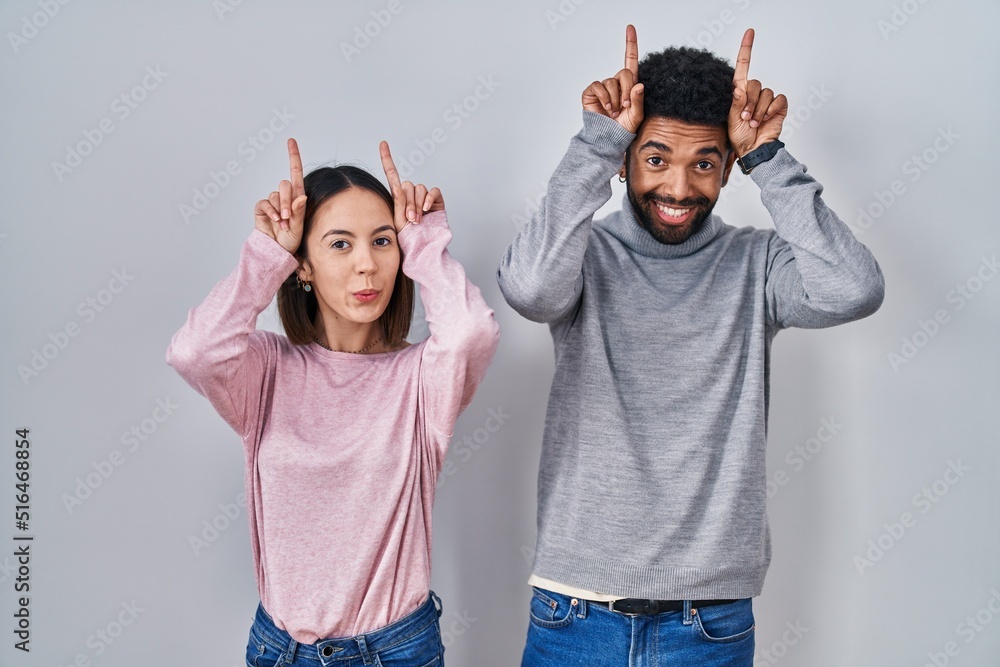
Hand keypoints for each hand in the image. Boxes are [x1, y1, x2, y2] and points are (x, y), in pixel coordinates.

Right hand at [254, 138, 307, 253]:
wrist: (277, 250)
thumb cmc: (292, 238)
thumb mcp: (300, 226)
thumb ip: (299, 212)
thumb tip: (302, 197)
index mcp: (297, 197)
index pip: (295, 172)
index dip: (293, 156)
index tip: (291, 140)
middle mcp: (285, 196)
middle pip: (285, 185)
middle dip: (287, 201)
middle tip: (288, 218)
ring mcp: (273, 201)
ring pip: (276, 194)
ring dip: (280, 210)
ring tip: (283, 224)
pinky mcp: (262, 207)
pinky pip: (265, 202)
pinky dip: (271, 211)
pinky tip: (275, 221)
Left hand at [379, 140, 443, 232]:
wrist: (422, 247)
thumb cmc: (408, 237)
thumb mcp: (397, 219)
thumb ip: (398, 201)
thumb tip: (397, 185)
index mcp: (399, 196)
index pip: (392, 174)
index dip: (387, 158)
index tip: (383, 143)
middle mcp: (411, 194)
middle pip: (408, 185)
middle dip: (408, 203)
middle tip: (410, 219)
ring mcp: (425, 197)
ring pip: (419, 189)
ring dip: (417, 204)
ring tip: (417, 220)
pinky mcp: (437, 200)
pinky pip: (433, 191)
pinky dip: (429, 199)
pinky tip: (427, 210)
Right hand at [581, 24, 644, 133]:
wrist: (607, 138)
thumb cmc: (623, 128)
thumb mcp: (637, 115)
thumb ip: (639, 100)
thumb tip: (639, 85)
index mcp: (629, 86)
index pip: (631, 61)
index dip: (630, 44)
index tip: (630, 28)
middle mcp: (616, 83)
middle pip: (625, 72)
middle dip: (627, 89)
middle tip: (626, 105)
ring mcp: (603, 87)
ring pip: (611, 81)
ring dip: (615, 98)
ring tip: (614, 111)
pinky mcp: (591, 92)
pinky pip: (599, 86)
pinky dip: (604, 98)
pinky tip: (606, 109)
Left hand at [728, 28, 787, 156]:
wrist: (754, 149)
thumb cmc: (740, 136)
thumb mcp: (731, 119)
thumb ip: (737, 103)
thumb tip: (740, 87)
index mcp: (740, 93)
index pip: (743, 67)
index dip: (746, 50)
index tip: (750, 32)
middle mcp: (754, 93)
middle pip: (755, 83)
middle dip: (750, 103)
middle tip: (746, 119)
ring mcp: (767, 99)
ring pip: (766, 93)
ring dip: (759, 109)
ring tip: (754, 123)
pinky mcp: (779, 105)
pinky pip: (778, 98)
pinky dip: (772, 109)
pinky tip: (767, 119)